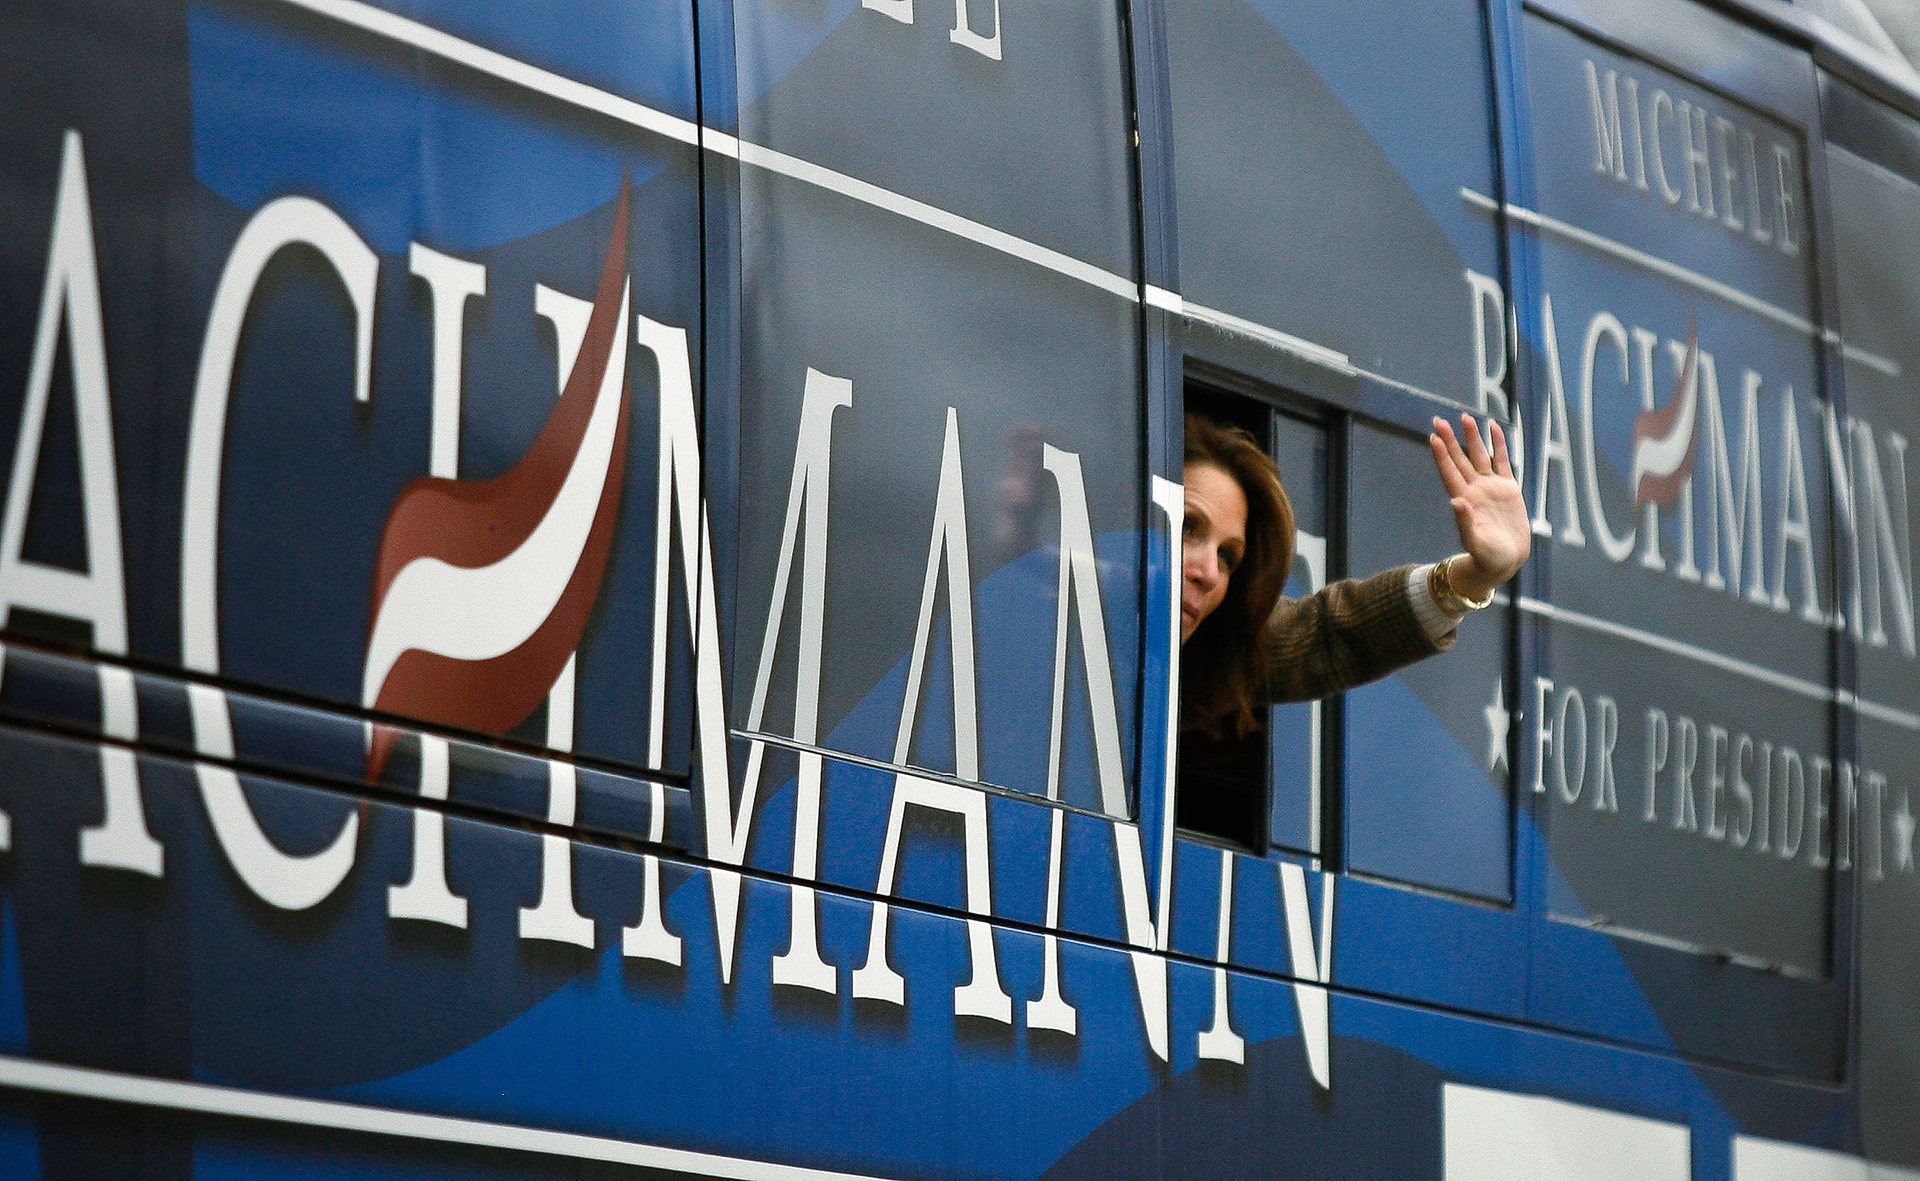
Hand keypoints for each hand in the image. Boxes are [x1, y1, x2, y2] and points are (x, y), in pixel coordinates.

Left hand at [1428, 414, 1529, 601]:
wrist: (1505, 562)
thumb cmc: (1487, 557)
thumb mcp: (1475, 541)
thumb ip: (1465, 522)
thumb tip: (1456, 501)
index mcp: (1464, 500)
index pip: (1449, 472)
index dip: (1442, 455)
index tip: (1433, 437)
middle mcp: (1474, 490)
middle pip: (1460, 459)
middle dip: (1450, 440)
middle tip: (1438, 419)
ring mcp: (1490, 488)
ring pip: (1479, 456)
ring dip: (1472, 437)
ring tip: (1465, 417)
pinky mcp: (1508, 489)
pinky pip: (1502, 462)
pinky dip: (1499, 445)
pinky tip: (1494, 428)